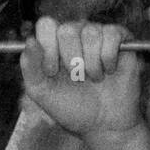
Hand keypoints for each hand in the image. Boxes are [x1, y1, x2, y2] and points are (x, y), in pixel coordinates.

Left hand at [19, 16, 142, 140]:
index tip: (52, 71)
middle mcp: (75, 34)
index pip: (46, 25)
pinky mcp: (120, 39)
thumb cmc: (71, 107)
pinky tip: (109, 70)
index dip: (48, 48)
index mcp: (53, 43)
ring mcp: (97, 35)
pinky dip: (109, 58)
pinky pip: (112, 34)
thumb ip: (30, 67)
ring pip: (91, 32)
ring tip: (94, 78)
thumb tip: (30, 41)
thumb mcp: (41, 91)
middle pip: (67, 29)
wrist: (102, 124)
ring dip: (91, 64)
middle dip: (71, 60)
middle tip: (76, 78)